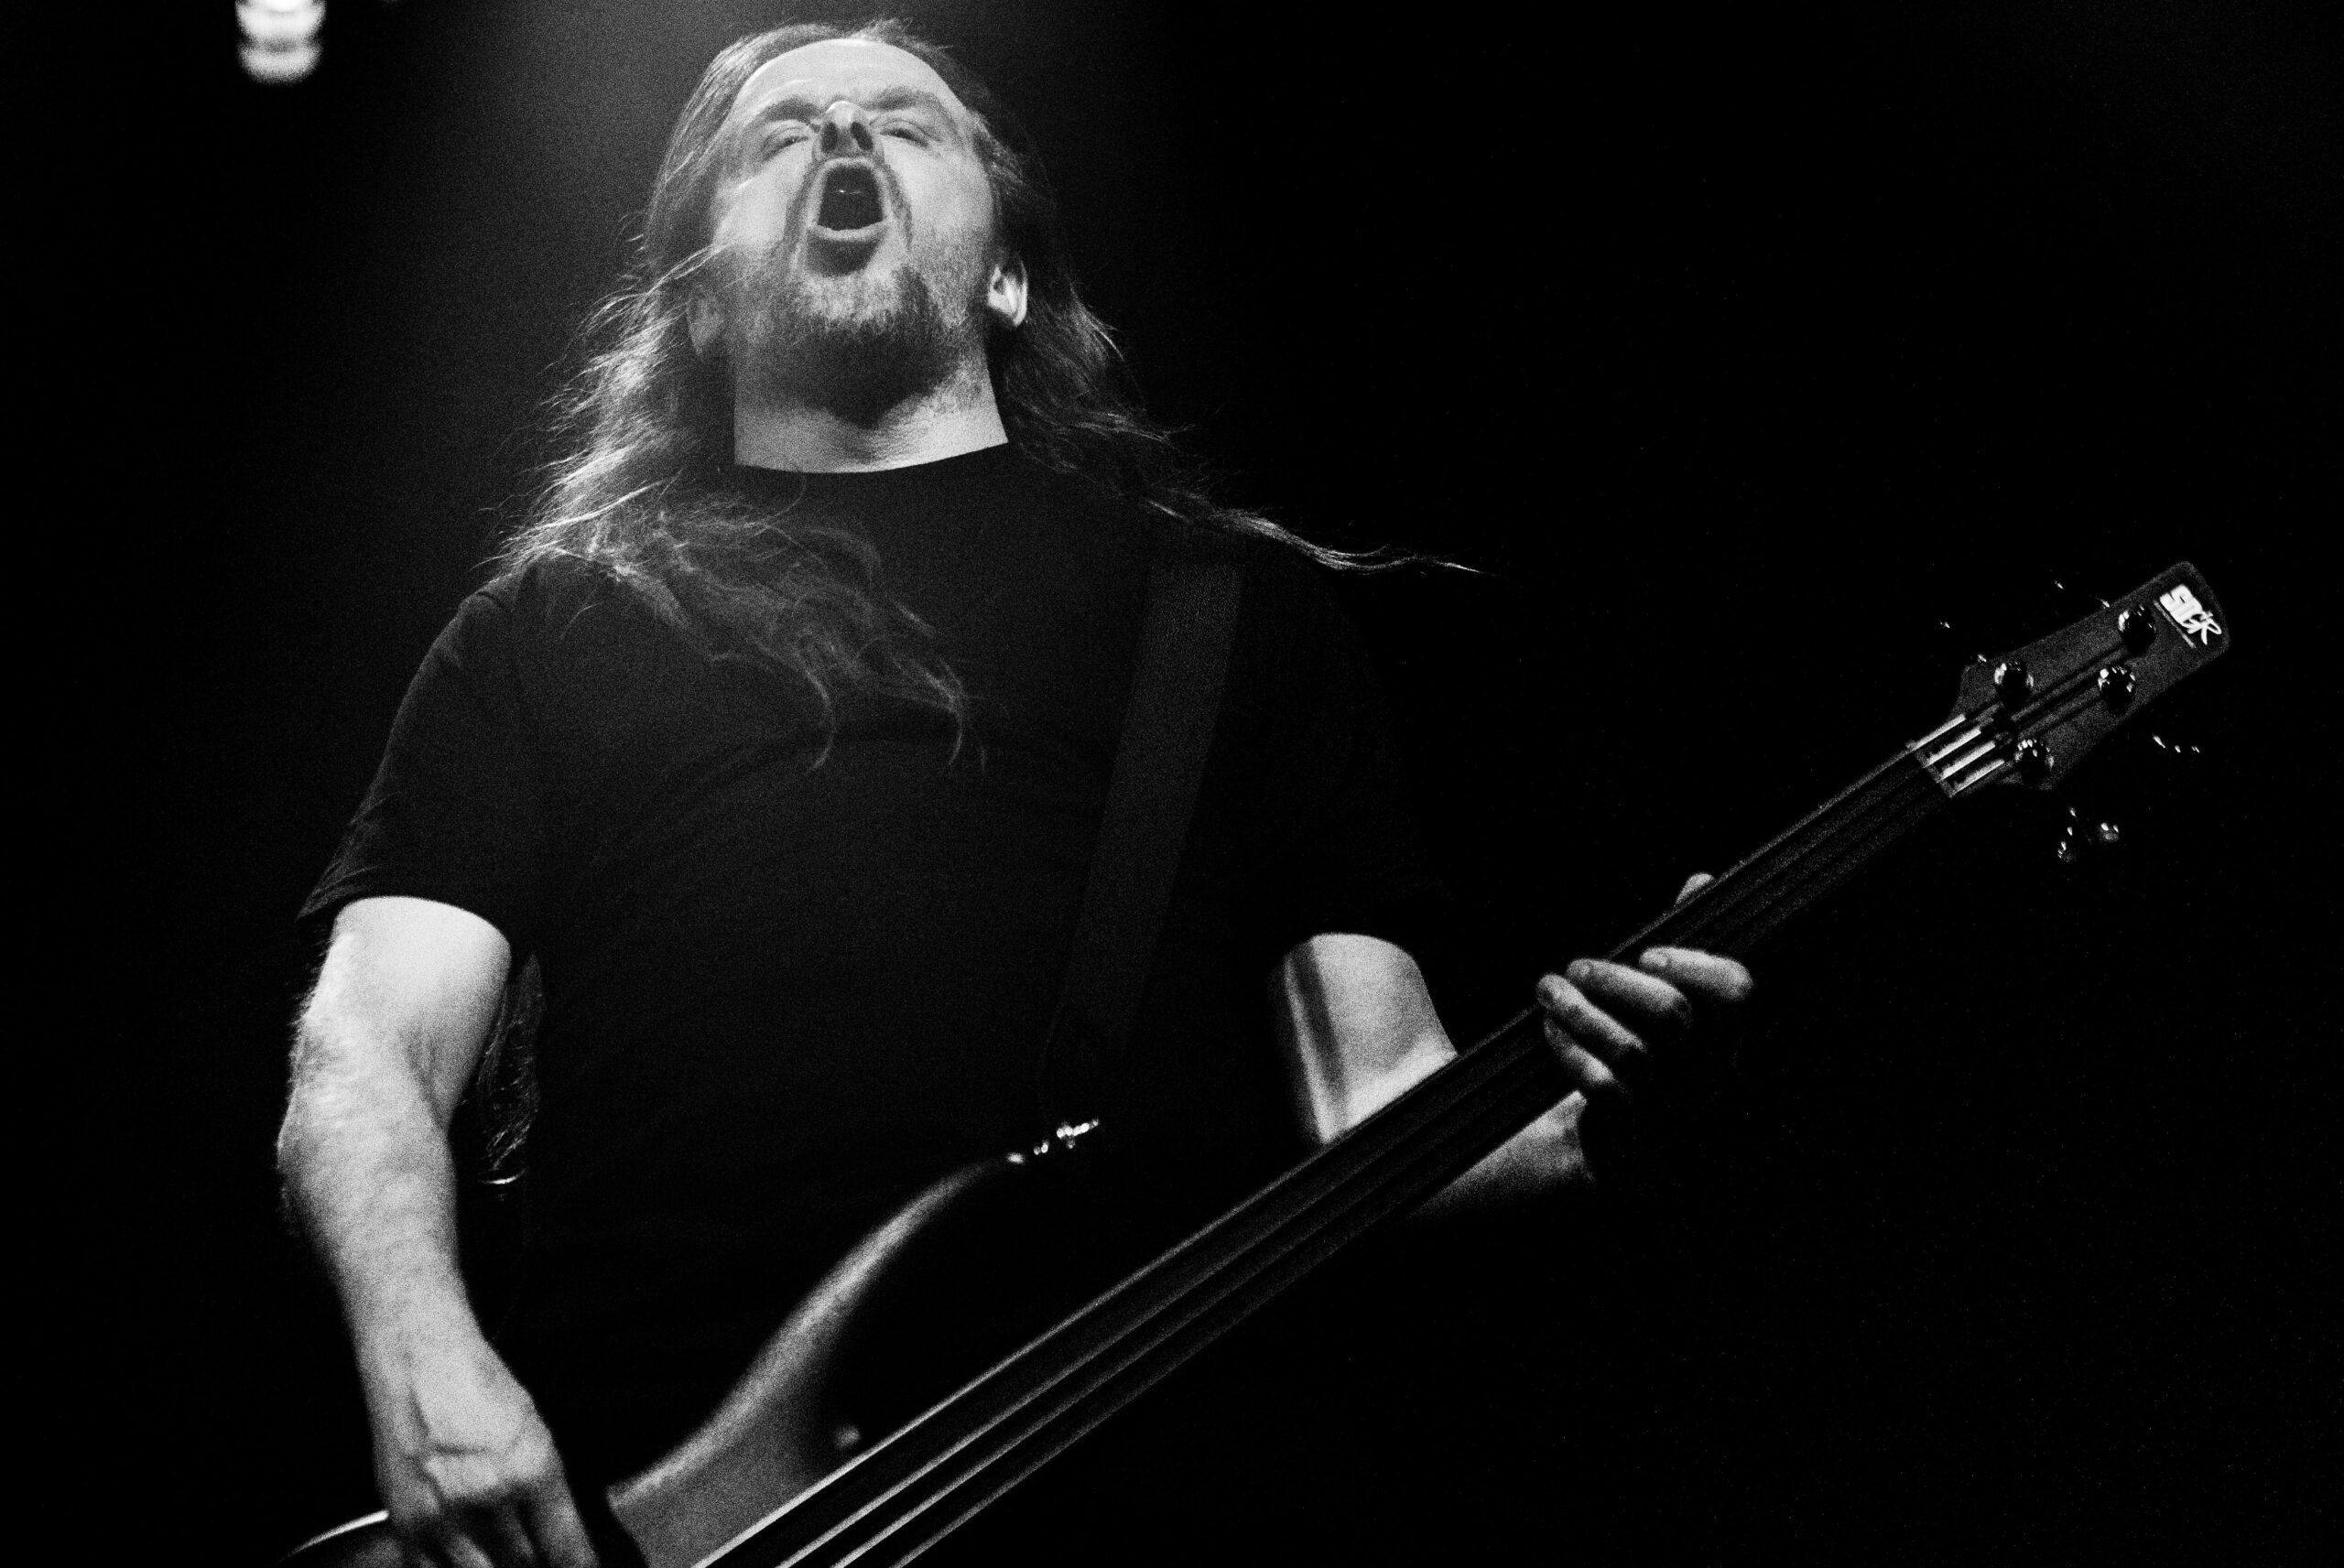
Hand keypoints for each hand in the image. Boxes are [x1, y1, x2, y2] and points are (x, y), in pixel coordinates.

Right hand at [364, 1330, 598, 1567]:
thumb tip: (561, 1537)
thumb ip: (548, 1489)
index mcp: (531, 1470)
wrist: (420, 1364)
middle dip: (537, 1565)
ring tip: (505, 1556)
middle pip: (525, 1565)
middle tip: (540, 1559)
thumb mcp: (536, 1431)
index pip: (565, 1547)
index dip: (577, 1567)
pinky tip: (469, 1561)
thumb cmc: (478, 1386)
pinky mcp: (407, 1525)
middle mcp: (489, 1496)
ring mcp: (444, 1515)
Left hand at [1535, 873, 1751, 1142]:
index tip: (1646, 953)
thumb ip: (1683, 948)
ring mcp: (1675, 1108)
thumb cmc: (1641, 1053)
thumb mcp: (1662, 1002)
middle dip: (1614, 980)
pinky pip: (1603, 1087)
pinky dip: (1570, 1052)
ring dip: (1580, 1011)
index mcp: (1726, 1034)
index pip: (1738, 991)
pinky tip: (1550, 1032)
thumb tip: (1701, 879)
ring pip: (1632, 1051)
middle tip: (1575, 967)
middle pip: (1673, 1015)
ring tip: (1548, 990)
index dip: (1693, 964)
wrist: (1614, 1145)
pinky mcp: (1637, 1134)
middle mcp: (1711, 1073)